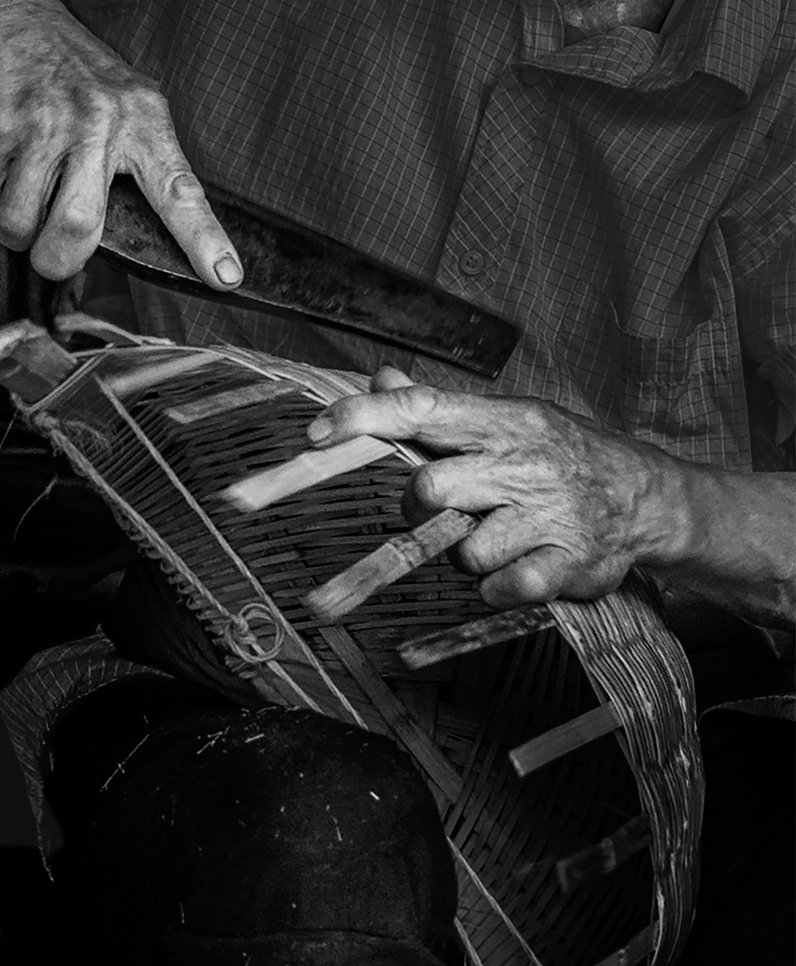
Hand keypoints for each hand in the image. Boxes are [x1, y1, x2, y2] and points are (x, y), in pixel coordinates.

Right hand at [0, 0, 242, 285]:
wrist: (9, 10)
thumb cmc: (73, 70)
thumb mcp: (126, 100)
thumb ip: (142, 159)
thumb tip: (151, 233)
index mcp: (142, 121)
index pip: (180, 189)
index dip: (204, 239)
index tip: (225, 277)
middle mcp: (96, 121)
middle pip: (76, 228)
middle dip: (56, 260)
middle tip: (53, 254)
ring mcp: (40, 122)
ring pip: (17, 223)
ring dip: (12, 230)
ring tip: (20, 199)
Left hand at [307, 368, 686, 607]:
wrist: (647, 495)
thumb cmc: (562, 452)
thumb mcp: (507, 416)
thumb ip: (440, 406)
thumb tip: (380, 377)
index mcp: (502, 420)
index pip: (422, 408)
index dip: (364, 418)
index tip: (316, 434)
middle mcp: (521, 463)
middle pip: (430, 487)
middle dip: (416, 507)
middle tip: (432, 509)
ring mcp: (546, 514)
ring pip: (465, 549)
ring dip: (465, 553)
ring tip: (491, 539)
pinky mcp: (568, 563)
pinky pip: (506, 587)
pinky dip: (497, 588)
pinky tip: (511, 573)